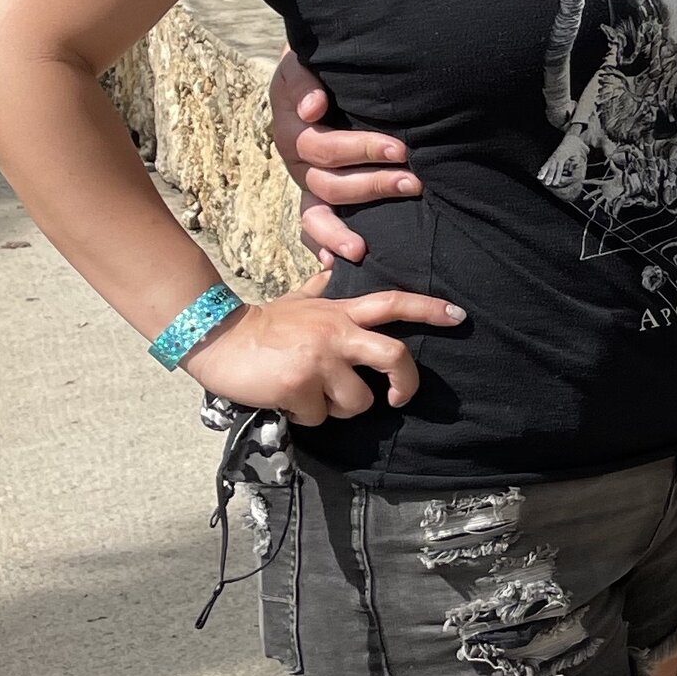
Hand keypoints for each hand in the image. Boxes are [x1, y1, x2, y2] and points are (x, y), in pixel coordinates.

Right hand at [187, 279, 463, 423]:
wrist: (218, 339)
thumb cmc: (264, 325)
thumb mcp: (300, 300)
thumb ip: (324, 285)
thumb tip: (338, 258)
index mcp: (340, 312)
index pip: (393, 302)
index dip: (429, 309)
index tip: (459, 316)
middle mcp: (336, 333)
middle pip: (394, 356)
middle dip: (406, 382)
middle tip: (399, 397)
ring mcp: (318, 360)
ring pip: (358, 401)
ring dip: (341, 409)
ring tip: (317, 397)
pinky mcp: (298, 386)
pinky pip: (319, 417)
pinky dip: (307, 417)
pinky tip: (288, 401)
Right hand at [270, 53, 420, 269]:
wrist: (318, 68)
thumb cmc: (319, 64)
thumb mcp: (303, 61)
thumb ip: (304, 78)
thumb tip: (312, 109)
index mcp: (295, 127)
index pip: (324, 147)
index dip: (361, 150)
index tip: (398, 150)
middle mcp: (297, 159)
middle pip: (330, 182)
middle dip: (373, 185)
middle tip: (413, 183)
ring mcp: (305, 181)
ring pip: (317, 213)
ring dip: (345, 228)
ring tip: (369, 243)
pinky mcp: (314, 195)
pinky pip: (311, 228)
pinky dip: (321, 246)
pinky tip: (335, 264)